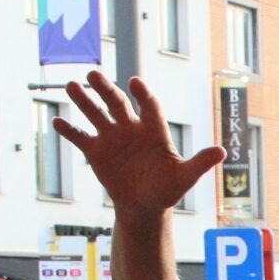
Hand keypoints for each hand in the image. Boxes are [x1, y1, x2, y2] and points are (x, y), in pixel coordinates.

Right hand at [51, 71, 223, 210]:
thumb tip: (222, 151)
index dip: (143, 95)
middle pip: (117, 103)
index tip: (135, 82)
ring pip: (96, 114)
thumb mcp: (185, 177)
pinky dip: (69, 130)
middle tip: (93, 74)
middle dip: (106, 89)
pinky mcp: (96, 151)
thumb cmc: (167, 188)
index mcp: (154, 131)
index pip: (149, 107)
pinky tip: (56, 121)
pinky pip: (80, 137)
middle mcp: (131, 128)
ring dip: (83, 101)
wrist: (145, 205)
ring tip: (71, 86)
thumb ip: (200, 163)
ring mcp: (112, 137)